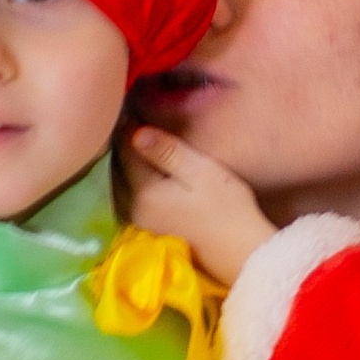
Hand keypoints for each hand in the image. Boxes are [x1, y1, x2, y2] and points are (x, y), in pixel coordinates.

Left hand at [124, 125, 276, 283]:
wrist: (241, 252)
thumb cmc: (227, 207)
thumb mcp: (200, 172)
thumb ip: (167, 152)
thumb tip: (136, 132)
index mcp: (142, 192)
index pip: (126, 151)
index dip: (129, 127)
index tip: (133, 107)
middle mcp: (133, 209)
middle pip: (118, 169)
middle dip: (124, 146)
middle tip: (133, 121)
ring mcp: (140, 223)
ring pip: (122, 184)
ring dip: (127, 164)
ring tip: (139, 143)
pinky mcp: (150, 230)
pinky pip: (130, 198)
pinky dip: (133, 181)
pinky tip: (145, 173)